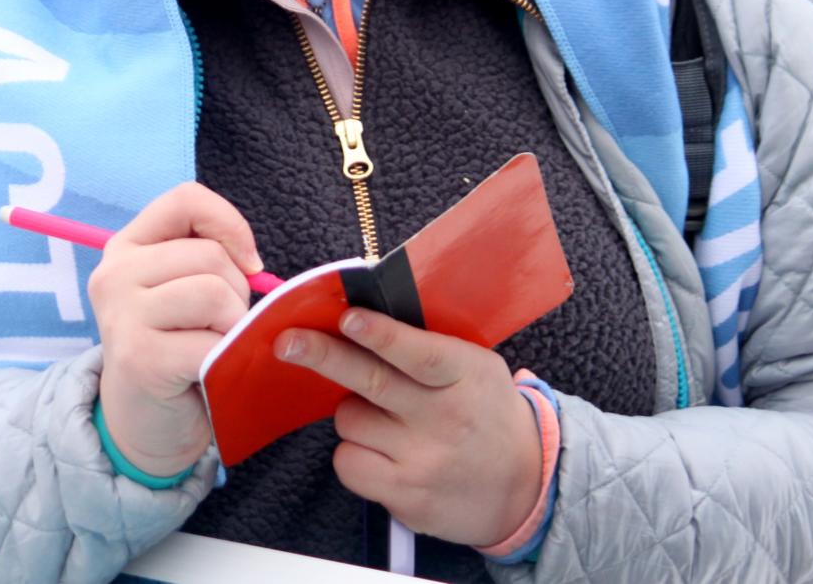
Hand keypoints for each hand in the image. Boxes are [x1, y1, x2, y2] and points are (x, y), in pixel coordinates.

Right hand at [91, 182, 260, 476]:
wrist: (146, 421)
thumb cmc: (177, 343)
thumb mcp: (184, 286)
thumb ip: (207, 255)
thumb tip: (251, 262)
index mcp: (127, 245)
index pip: (185, 199)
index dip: (229, 223)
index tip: (248, 262)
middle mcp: (115, 274)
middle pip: (209, 255)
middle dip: (237, 291)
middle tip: (222, 324)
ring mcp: (122, 316)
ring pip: (214, 293)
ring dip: (233, 324)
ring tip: (215, 344)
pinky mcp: (139, 358)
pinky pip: (211, 342)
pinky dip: (225, 358)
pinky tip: (208, 371)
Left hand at [275, 310, 541, 546]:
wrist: (523, 486)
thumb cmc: (487, 411)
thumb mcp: (476, 366)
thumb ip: (430, 346)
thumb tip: (362, 316)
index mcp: (465, 375)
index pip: (418, 353)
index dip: (381, 335)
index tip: (348, 317)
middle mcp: (444, 418)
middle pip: (372, 382)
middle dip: (324, 356)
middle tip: (288, 342)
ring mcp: (422, 461)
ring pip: (351, 420)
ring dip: (353, 411)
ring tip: (385, 416)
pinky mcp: (404, 495)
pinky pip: (348, 462)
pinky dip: (353, 451)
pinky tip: (380, 450)